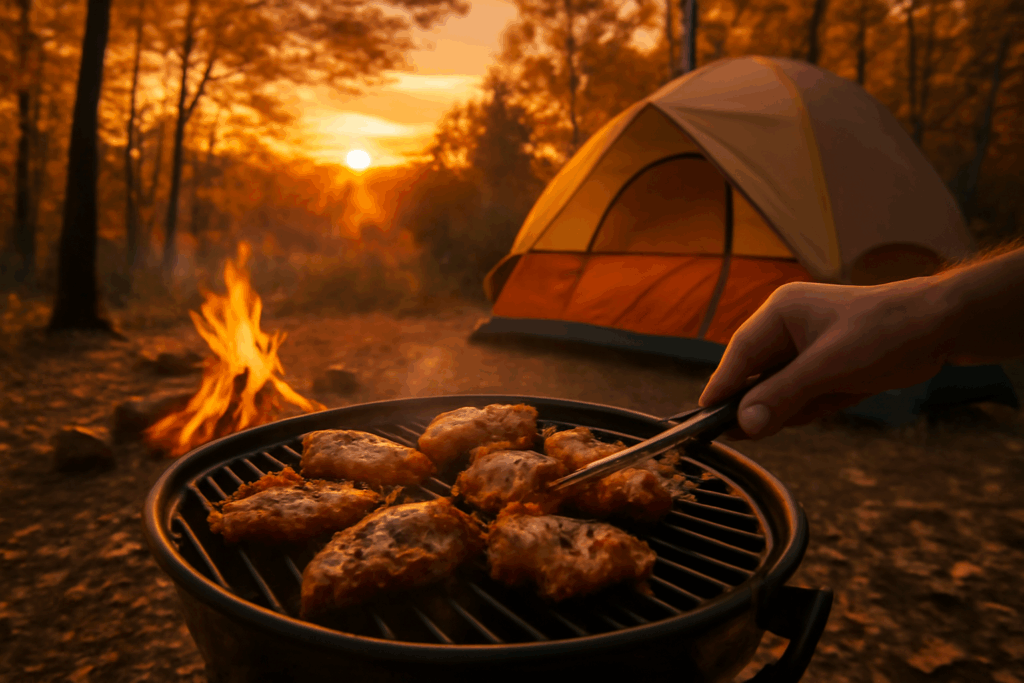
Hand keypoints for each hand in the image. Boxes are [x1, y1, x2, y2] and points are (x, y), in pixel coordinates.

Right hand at [698, 278, 954, 438]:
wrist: (943, 326)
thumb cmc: (885, 332)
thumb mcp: (828, 367)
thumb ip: (782, 395)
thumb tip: (743, 424)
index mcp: (780, 312)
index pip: (740, 355)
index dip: (722, 388)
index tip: (704, 419)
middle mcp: (789, 328)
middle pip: (757, 374)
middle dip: (760, 404)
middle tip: (745, 435)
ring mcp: (809, 347)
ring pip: (780, 388)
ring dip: (790, 408)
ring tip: (809, 411)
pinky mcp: (828, 365)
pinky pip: (805, 393)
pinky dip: (812, 408)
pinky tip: (831, 402)